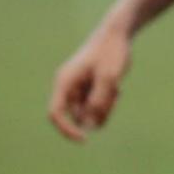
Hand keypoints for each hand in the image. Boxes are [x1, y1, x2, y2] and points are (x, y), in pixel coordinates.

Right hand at [49, 21, 132, 140]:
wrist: (118, 34)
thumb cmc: (111, 52)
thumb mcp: (109, 77)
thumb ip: (100, 100)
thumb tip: (91, 124)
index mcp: (64, 82)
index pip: (56, 114)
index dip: (67, 130)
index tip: (84, 139)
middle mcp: (68, 87)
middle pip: (78, 116)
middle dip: (98, 113)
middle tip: (115, 97)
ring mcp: (78, 89)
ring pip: (89, 113)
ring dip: (104, 108)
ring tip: (116, 91)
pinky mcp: (89, 89)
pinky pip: (96, 106)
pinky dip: (107, 103)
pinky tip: (117, 90)